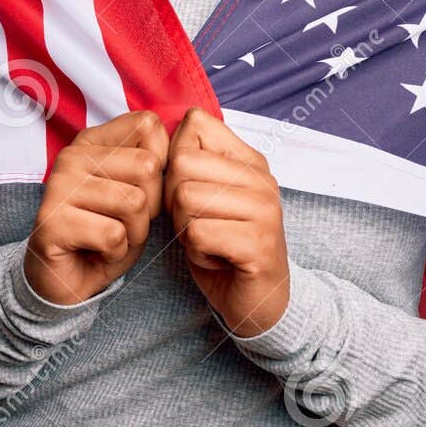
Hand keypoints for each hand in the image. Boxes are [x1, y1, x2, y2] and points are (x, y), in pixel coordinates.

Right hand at [23, 110, 167, 306]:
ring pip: (134, 203)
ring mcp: (58, 186)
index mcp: (93, 141)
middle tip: (124, 223)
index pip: (148, 125)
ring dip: (134, 233)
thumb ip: (153, 164)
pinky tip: (96, 253)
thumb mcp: (139, 193)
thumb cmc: (108, 232)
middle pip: (147, 166)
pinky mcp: (51, 222)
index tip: (140, 190)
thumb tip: (178, 150)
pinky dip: (115, 253)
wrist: (67, 280)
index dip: (161, 164)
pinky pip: (113, 235)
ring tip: (111, 238)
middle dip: (150, 206)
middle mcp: (72, 156)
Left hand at [164, 107, 289, 336]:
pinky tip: (215, 258)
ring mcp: (265, 211)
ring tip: (208, 241)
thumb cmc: (222, 244)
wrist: (257, 300)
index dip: (175, 161)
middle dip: (175, 201)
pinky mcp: (259, 244)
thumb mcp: (204, 196)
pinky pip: (199, 233)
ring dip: (185, 229)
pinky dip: (196, 252)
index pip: (195, 126)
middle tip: (197, 223)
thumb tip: (160, 125)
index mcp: (249, 160)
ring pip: (187, 199)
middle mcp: (262, 179)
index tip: (191, 191)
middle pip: (182, 164)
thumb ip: (190, 162)